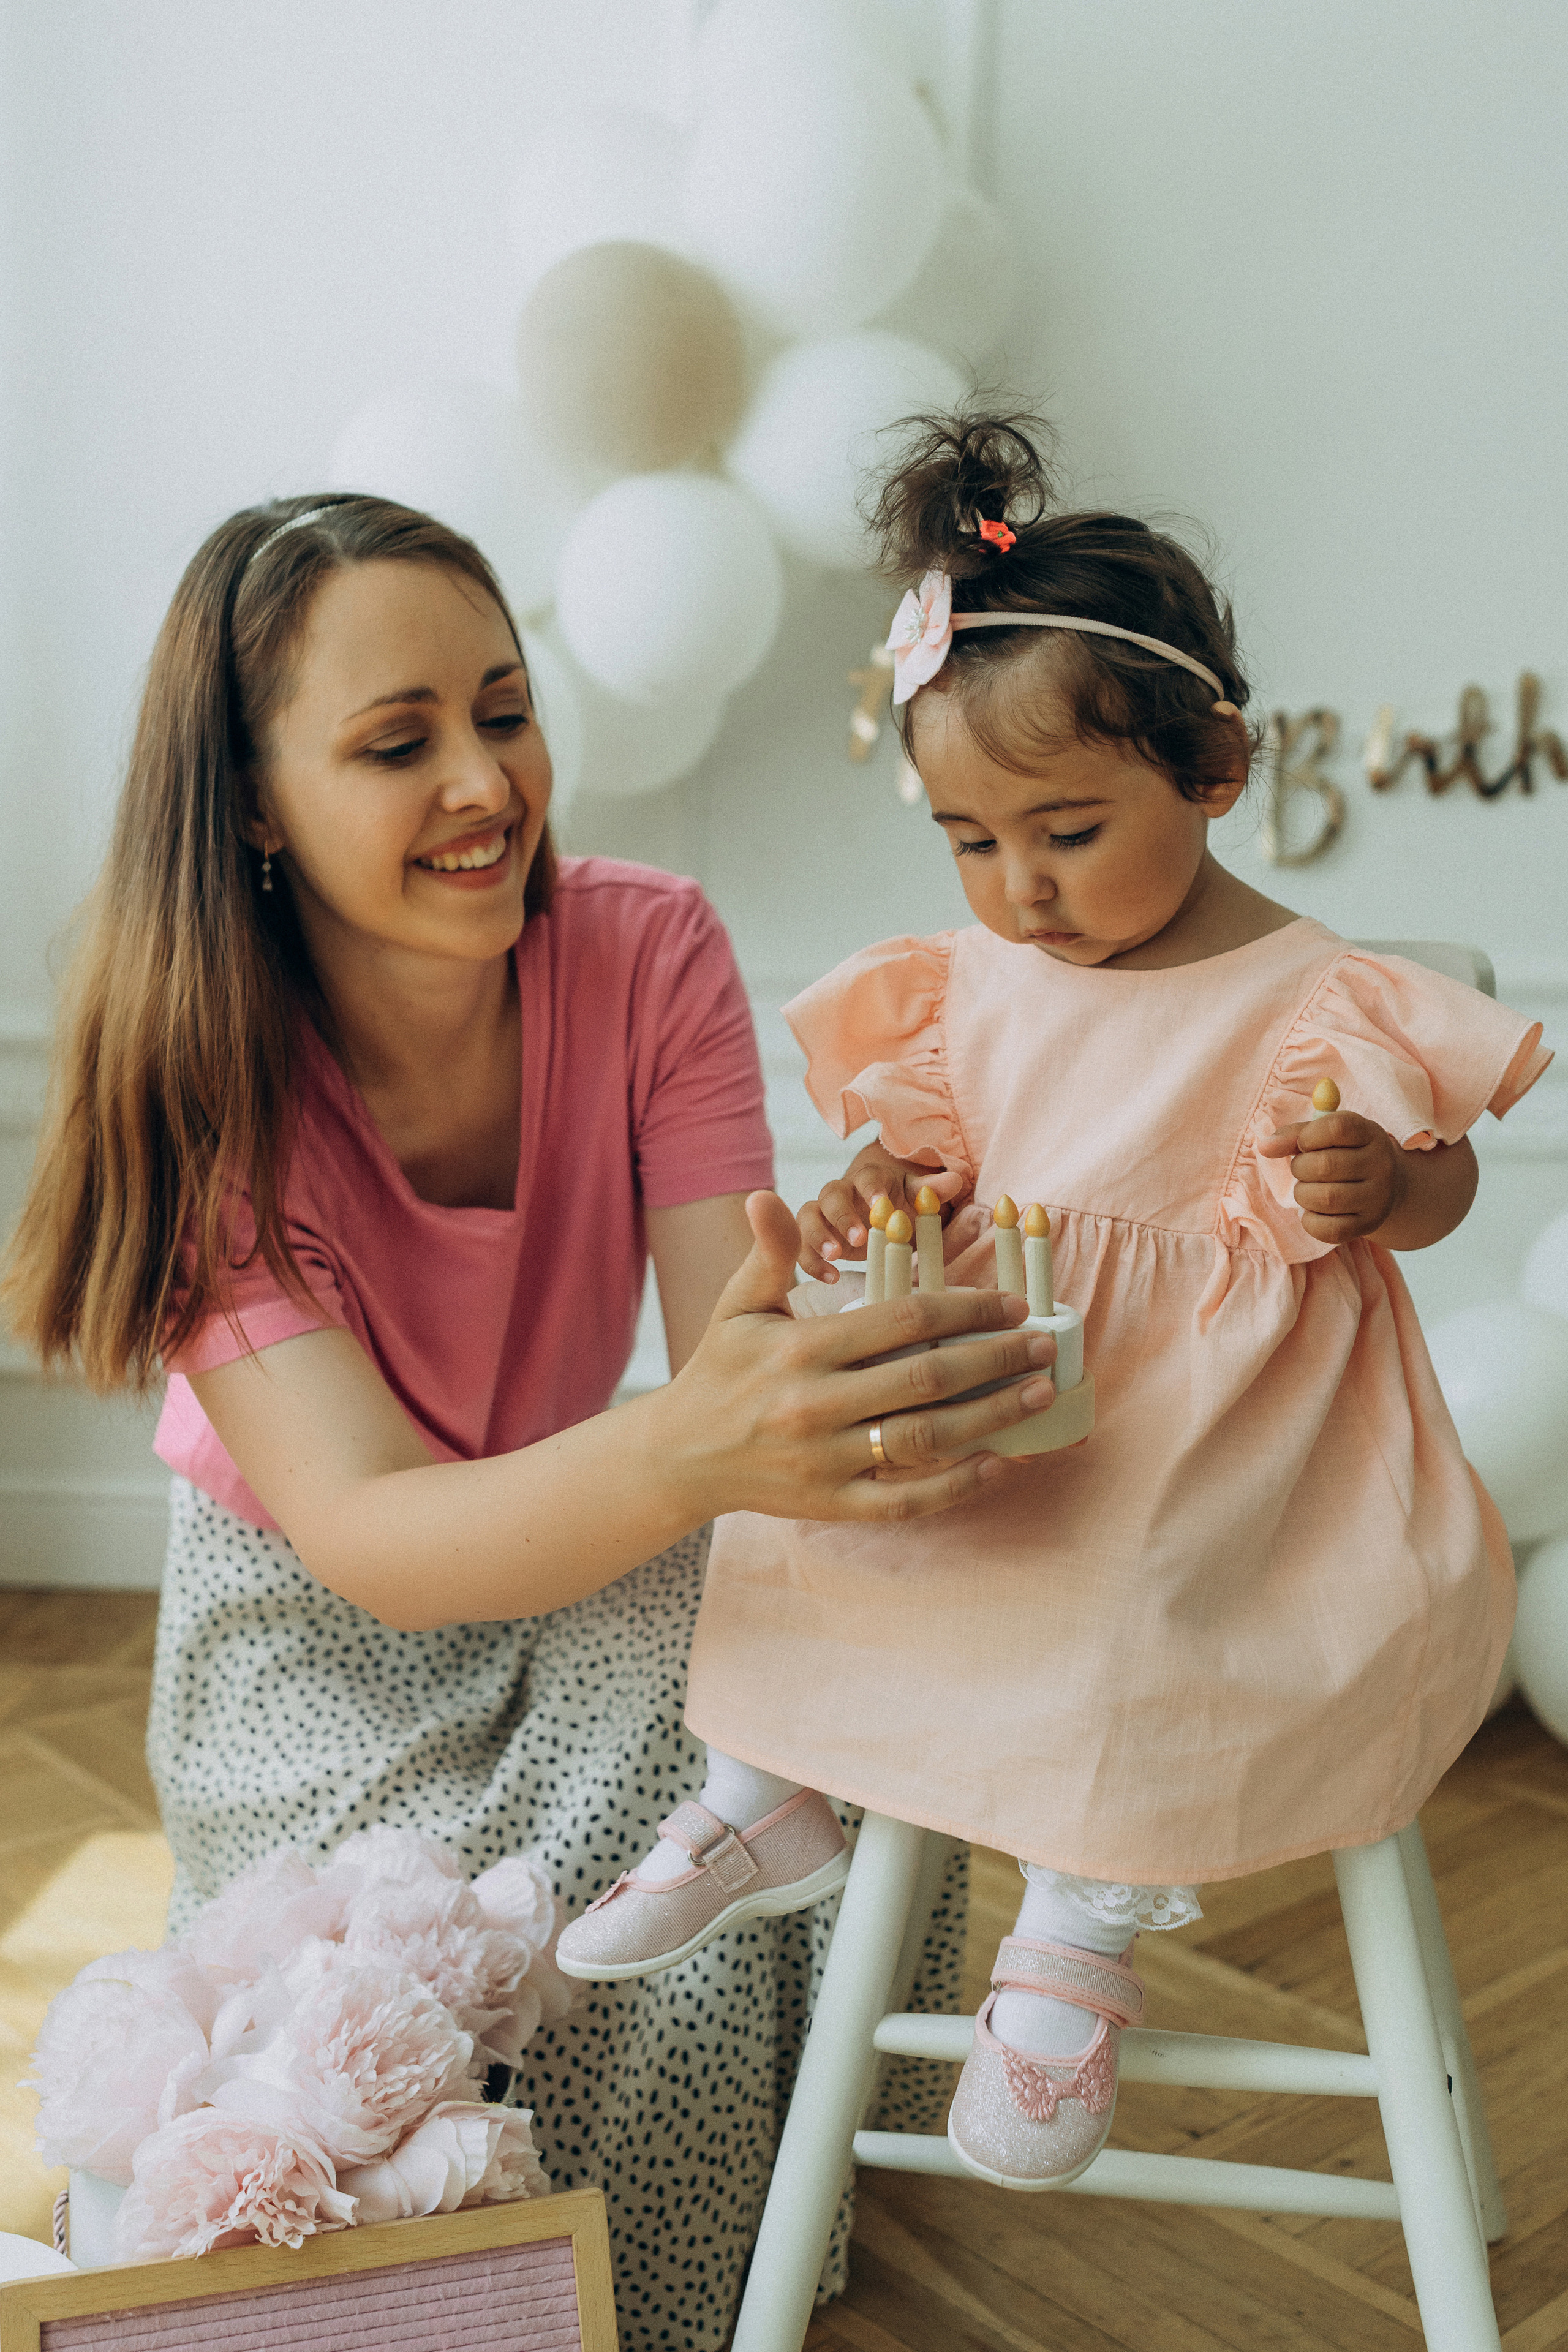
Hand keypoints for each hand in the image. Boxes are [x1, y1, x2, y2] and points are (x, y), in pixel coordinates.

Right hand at [662, 1191, 1056, 1523]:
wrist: (681, 1455)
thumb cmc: (721, 1370)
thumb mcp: (738, 1306)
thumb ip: (768, 1254)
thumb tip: (766, 1196)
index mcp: (799, 1348)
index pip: (902, 1320)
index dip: (966, 1307)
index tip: (1012, 1303)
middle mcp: (815, 1404)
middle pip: (927, 1377)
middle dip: (997, 1358)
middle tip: (1044, 1345)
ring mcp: (826, 1460)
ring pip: (926, 1438)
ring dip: (993, 1415)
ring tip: (1040, 1393)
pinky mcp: (832, 1504)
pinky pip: (906, 1500)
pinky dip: (958, 1486)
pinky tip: (999, 1464)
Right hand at [797, 1143, 965, 1281]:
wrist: (878, 1215)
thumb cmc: (899, 1203)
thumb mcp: (916, 1197)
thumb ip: (931, 1190)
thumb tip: (955, 1179)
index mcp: (868, 1178)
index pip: (866, 1177)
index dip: (872, 1189)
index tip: (882, 1204)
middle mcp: (840, 1191)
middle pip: (831, 1194)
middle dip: (843, 1216)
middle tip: (859, 1238)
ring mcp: (822, 1214)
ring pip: (808, 1216)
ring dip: (818, 1236)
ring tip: (835, 1257)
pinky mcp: (812, 1237)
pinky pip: (802, 1245)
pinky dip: (811, 1261)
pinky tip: (830, 1277)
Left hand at [1258, 1110, 1406, 1243]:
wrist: (1384, 1187)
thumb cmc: (1345, 1154)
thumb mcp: (1327, 1136)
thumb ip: (1294, 1135)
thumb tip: (1265, 1147)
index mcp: (1370, 1134)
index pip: (1336, 1128)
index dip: (1307, 1136)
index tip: (1304, 1144)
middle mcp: (1381, 1164)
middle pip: (1325, 1165)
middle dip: (1300, 1168)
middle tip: (1303, 1170)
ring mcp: (1378, 1197)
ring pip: (1326, 1198)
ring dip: (1303, 1194)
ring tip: (1308, 1189)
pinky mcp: (1369, 1224)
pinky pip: (1329, 1229)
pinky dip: (1310, 1221)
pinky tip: (1314, 1210)